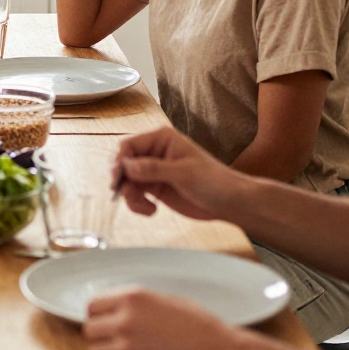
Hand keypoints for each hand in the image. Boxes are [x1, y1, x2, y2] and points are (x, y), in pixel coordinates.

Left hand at [85, 288, 249, 349]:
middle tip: (113, 337)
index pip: (93, 305)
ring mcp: (128, 348)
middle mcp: (126, 321)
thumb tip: (113, 309)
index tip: (104, 319)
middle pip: (90, 329)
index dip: (98, 314)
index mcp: (133, 298)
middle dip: (100, 334)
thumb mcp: (165, 301)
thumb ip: (134, 304)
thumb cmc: (199, 327)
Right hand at [113, 127, 249, 222]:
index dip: (120, 160)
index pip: (129, 145)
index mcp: (161, 139)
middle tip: (128, 194)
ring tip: (146, 207)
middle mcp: (153, 153)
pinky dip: (137, 204)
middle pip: (123, 163)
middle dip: (123, 180)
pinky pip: (134, 194)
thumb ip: (154, 169)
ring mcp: (152, 171)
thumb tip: (128, 166)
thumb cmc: (214, 181)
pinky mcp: (154, 188)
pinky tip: (152, 210)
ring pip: (126, 181)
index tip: (118, 177)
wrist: (230, 203)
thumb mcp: (185, 173)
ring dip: (130, 196)